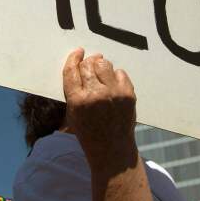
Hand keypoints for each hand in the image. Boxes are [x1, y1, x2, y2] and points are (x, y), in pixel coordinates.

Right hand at [62, 49, 136, 167]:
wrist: (111, 147)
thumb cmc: (89, 131)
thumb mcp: (72, 113)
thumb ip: (73, 90)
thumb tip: (80, 64)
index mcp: (77, 100)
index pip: (72, 70)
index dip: (73, 58)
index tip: (77, 52)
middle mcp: (95, 95)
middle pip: (88, 65)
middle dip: (87, 62)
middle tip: (90, 65)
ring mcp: (113, 94)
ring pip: (104, 64)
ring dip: (101, 66)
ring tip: (101, 74)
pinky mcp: (128, 94)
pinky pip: (120, 72)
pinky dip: (116, 75)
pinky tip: (113, 84)